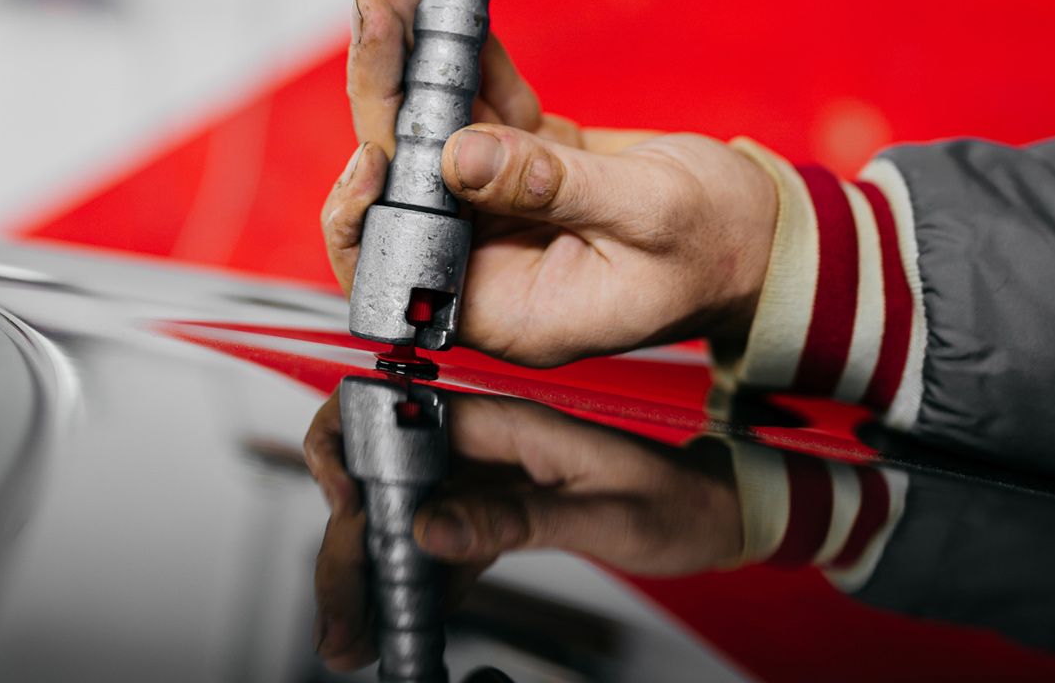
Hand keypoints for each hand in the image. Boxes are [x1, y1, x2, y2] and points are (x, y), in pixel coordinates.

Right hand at [303, 389, 742, 670]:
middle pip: (384, 483)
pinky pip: (436, 548)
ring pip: (401, 520)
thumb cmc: (674, 501)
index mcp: (504, 423)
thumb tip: (430, 528)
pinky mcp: (494, 514)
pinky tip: (399, 626)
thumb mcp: (600, 515)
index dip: (348, 454)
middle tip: (340, 621)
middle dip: (348, 548)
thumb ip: (513, 520)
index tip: (343, 515)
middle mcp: (483, 446)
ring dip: (370, 577)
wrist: (714, 514)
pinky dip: (411, 588)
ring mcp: (485, 481)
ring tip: (351, 639)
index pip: (395, 416)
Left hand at [323, 0, 777, 366]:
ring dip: (412, 64)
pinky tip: (441, 12)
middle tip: (375, 15)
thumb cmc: (721, 248)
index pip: (402, 265)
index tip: (371, 146)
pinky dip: (465, 61)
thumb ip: (552, 187)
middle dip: (384, 97)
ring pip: (435, 134)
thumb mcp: (648, 212)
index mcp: (508, 307)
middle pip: (407, 180)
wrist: (765, 235)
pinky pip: (481, 110)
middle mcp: (490, 264)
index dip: (367, 209)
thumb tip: (459, 156)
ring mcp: (502, 212)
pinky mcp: (525, 167)